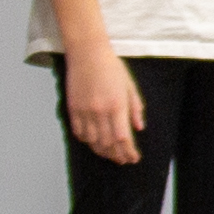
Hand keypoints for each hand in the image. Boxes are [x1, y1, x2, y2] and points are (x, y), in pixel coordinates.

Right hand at [66, 50, 143, 165]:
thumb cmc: (112, 67)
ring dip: (102, 152)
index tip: (134, 158)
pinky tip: (93, 143)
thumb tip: (140, 128)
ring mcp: (85, 111)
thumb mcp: (130, 85)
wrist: (87, 53)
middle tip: (123, 160)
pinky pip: (79, 132)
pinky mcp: (73, 108)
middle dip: (117, 155)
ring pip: (93, 141)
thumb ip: (135, 108)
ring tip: (110, 156)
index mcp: (117, 105)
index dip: (129, 152)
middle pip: (108, 143)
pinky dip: (87, 141)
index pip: (123, 137)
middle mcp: (100, 111)